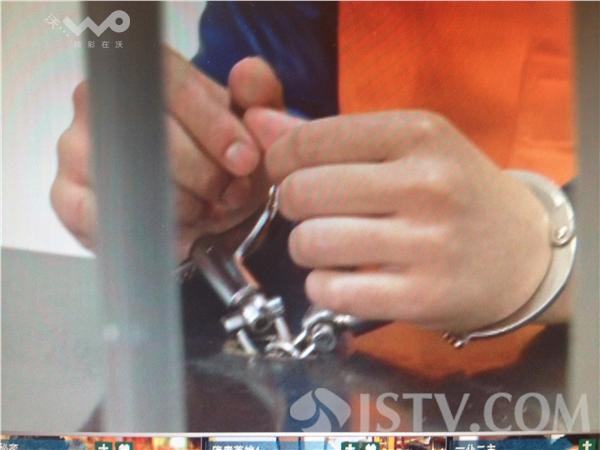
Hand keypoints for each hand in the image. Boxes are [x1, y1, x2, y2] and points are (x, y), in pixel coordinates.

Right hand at [51, 47, 282, 259]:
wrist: (202, 209)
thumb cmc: (222, 161)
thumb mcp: (251, 127)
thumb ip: (257, 97)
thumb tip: (247, 73)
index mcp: (146, 75)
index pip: (172, 85)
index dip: (213, 125)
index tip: (244, 160)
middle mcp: (101, 102)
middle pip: (153, 134)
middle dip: (206, 172)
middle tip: (231, 194)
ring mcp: (77, 148)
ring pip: (130, 176)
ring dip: (182, 203)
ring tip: (206, 210)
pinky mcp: (67, 196)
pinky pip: (104, 215)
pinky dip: (151, 229)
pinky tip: (178, 229)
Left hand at [245, 109, 551, 332]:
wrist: (522, 253)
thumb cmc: (455, 191)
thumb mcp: (407, 147)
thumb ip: (330, 136)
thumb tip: (257, 123)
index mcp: (418, 134)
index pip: (310, 141)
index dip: (280, 161)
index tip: (286, 172)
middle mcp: (425, 183)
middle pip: (302, 192)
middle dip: (291, 204)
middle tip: (312, 210)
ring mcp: (426, 243)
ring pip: (310, 242)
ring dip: (305, 246)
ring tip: (329, 244)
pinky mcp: (422, 296)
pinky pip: (330, 290)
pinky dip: (322, 286)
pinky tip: (342, 278)